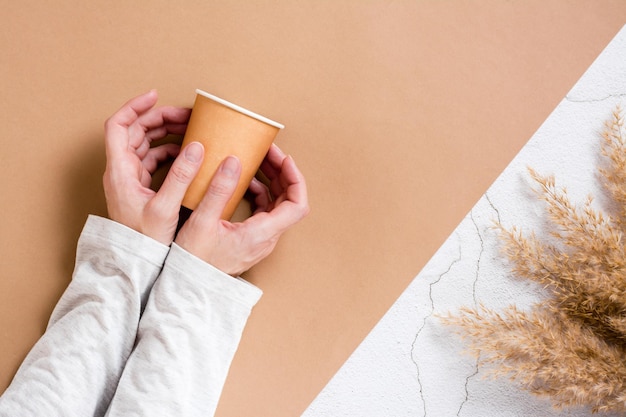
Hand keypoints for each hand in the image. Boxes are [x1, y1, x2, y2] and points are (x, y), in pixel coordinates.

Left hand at [103, 90, 204, 244]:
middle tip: (185, 115)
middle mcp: (121, 171)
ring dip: (165, 133)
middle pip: (134, 131)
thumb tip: (196, 146)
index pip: (118, 126)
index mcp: (120, 170)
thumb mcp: (165, 207)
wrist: (136, 262)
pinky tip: (186, 153)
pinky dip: (169, 150)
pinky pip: (152, 159)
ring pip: (144, 144)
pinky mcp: (140, 188)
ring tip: (189, 129)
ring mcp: (130, 179)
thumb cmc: (145, 239)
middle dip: (159, 118)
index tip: (155, 96)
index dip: (134, 107)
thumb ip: (181, 175)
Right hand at [175, 144, 309, 275]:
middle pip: (289, 201)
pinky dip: (260, 192)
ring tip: (257, 160)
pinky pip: (265, 211)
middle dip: (282, 173)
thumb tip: (233, 161)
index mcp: (261, 234)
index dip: (296, 179)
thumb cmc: (194, 261)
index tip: (284, 159)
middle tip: (267, 151)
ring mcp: (261, 239)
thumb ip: (219, 191)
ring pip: (278, 205)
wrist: (190, 287)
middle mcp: (267, 238)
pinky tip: (244, 181)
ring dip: (272, 181)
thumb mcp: (202, 222)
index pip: (296, 205)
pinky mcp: (251, 238)